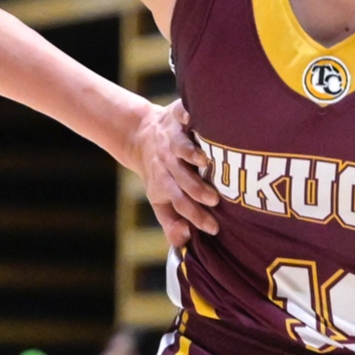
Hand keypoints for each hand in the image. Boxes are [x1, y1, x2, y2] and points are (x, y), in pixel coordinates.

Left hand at [133, 100, 218, 249]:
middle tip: (214, 199)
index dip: (195, 216)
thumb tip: (185, 241)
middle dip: (196, 189)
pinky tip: (192, 115)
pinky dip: (186, 113)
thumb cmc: (159, 173)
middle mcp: (168, 162)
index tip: (213, 228)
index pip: (180, 204)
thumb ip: (171, 223)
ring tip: (203, 161)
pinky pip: (180, 114)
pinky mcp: (175, 116)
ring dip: (189, 154)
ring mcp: (171, 139)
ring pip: (180, 148)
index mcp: (165, 184)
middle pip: (182, 179)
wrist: (140, 136)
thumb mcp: (160, 200)